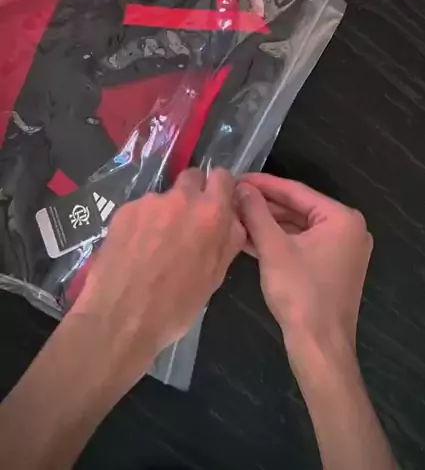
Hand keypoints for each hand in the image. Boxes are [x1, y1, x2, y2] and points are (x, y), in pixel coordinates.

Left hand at [70, 168, 244, 387]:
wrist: (119, 319)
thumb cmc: (175, 306)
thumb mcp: (214, 277)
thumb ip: (228, 240)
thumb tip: (233, 219)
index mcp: (210, 214)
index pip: (223, 177)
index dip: (220, 190)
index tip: (216, 205)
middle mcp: (181, 199)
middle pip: (192, 177)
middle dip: (193, 194)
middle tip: (187, 223)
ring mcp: (149, 202)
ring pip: (164, 196)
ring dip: (165, 212)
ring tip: (155, 246)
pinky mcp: (123, 210)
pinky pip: (140, 209)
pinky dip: (141, 223)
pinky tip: (134, 250)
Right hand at [237, 174, 371, 361]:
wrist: (319, 348)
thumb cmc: (300, 294)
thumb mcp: (274, 249)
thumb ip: (256, 213)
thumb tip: (240, 187)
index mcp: (342, 218)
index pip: (296, 191)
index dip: (263, 184)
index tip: (236, 177)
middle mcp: (348, 229)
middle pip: (298, 209)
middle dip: (264, 206)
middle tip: (232, 197)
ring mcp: (342, 250)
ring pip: (298, 228)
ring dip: (267, 225)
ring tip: (234, 216)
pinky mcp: (332, 268)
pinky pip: (302, 245)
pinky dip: (278, 243)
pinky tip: (248, 239)